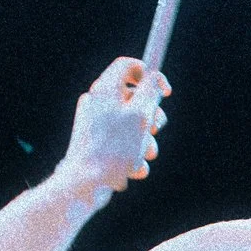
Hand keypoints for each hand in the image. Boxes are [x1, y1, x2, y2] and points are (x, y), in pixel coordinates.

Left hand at [61, 58, 167, 210]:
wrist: (85, 184)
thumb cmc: (114, 148)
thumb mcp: (140, 115)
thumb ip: (150, 91)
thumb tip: (155, 78)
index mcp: (105, 89)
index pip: (128, 66)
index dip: (149, 74)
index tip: (164, 91)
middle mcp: (99, 103)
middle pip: (134, 98)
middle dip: (151, 117)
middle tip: (154, 129)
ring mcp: (97, 125)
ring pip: (133, 126)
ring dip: (145, 142)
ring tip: (141, 156)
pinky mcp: (99, 146)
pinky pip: (125, 145)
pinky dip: (133, 156)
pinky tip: (131, 170)